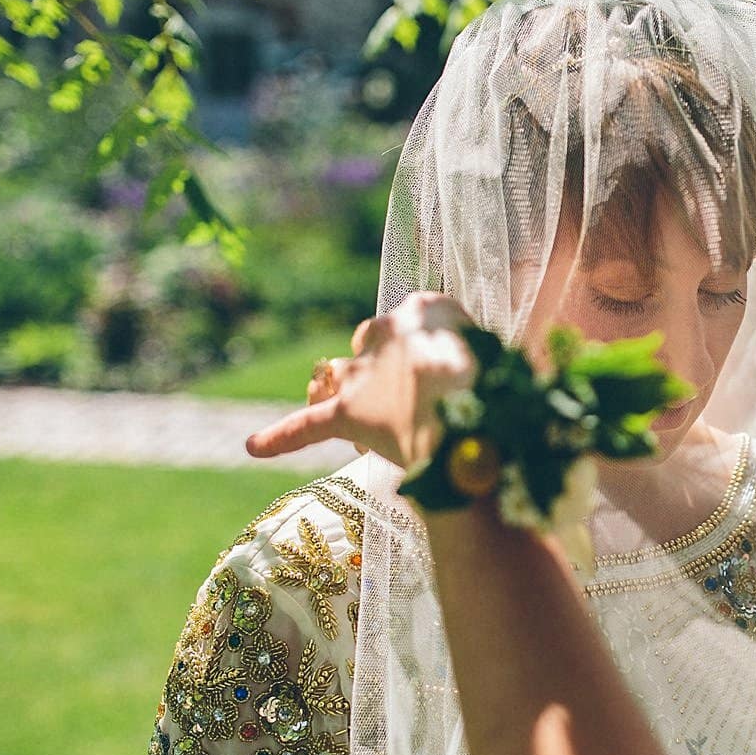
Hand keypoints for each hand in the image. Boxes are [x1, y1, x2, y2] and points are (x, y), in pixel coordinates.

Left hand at [246, 293, 477, 467]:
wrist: (472, 407)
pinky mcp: (347, 413)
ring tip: (352, 404)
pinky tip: (253, 446)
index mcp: (427, 308)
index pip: (421, 318)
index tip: (450, 367)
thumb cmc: (502, 383)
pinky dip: (281, 436)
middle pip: (372, 337)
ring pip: (340, 372)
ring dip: (344, 386)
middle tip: (406, 390)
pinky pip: (308, 423)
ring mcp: (364, 371)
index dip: (430, 346)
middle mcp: (388, 330)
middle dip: (380, 358)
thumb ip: (478, 366)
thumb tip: (479, 395)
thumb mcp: (499, 357)